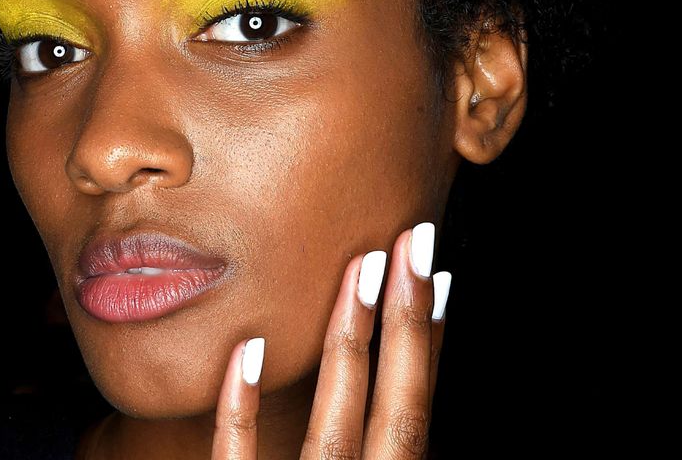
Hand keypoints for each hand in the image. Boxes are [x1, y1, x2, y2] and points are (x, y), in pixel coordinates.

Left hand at [211, 222, 451, 458]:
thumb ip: (370, 449)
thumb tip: (382, 386)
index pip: (414, 412)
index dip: (428, 345)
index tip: (440, 277)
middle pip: (394, 411)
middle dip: (406, 323)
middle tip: (415, 242)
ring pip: (332, 427)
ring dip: (349, 345)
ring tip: (360, 270)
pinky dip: (242, 409)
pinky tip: (246, 351)